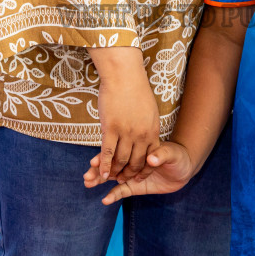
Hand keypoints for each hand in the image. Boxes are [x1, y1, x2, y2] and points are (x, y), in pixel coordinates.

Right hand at [84, 52, 159, 183]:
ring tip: (111, 178)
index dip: (144, 169)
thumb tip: (147, 137)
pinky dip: (104, 165)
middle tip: (122, 180)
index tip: (138, 177)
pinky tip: (101, 173)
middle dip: (129, 174)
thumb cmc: (135, 89)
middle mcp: (141, 135)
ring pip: (121, 159)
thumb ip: (148, 126)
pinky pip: (107, 152)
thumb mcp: (149, 110)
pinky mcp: (111, 129)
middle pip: (135, 162)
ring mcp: (126, 132)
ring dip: (115, 171)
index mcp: (152, 130)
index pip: (150, 158)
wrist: (124, 75)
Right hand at [94, 142, 196, 204]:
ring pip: (111, 177)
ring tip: (88, 184)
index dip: (105, 157)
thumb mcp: (172, 153)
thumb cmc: (178, 156)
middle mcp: (129, 161)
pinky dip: (113, 195)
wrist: (184, 168)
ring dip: (99, 180)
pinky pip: (122, 191)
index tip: (94, 161)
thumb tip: (151, 158)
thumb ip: (161, 155)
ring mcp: (131, 174)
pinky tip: (105, 200)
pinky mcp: (135, 186)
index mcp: (135, 149)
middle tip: (86, 176)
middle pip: (110, 165)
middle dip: (97, 170)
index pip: (116, 152)